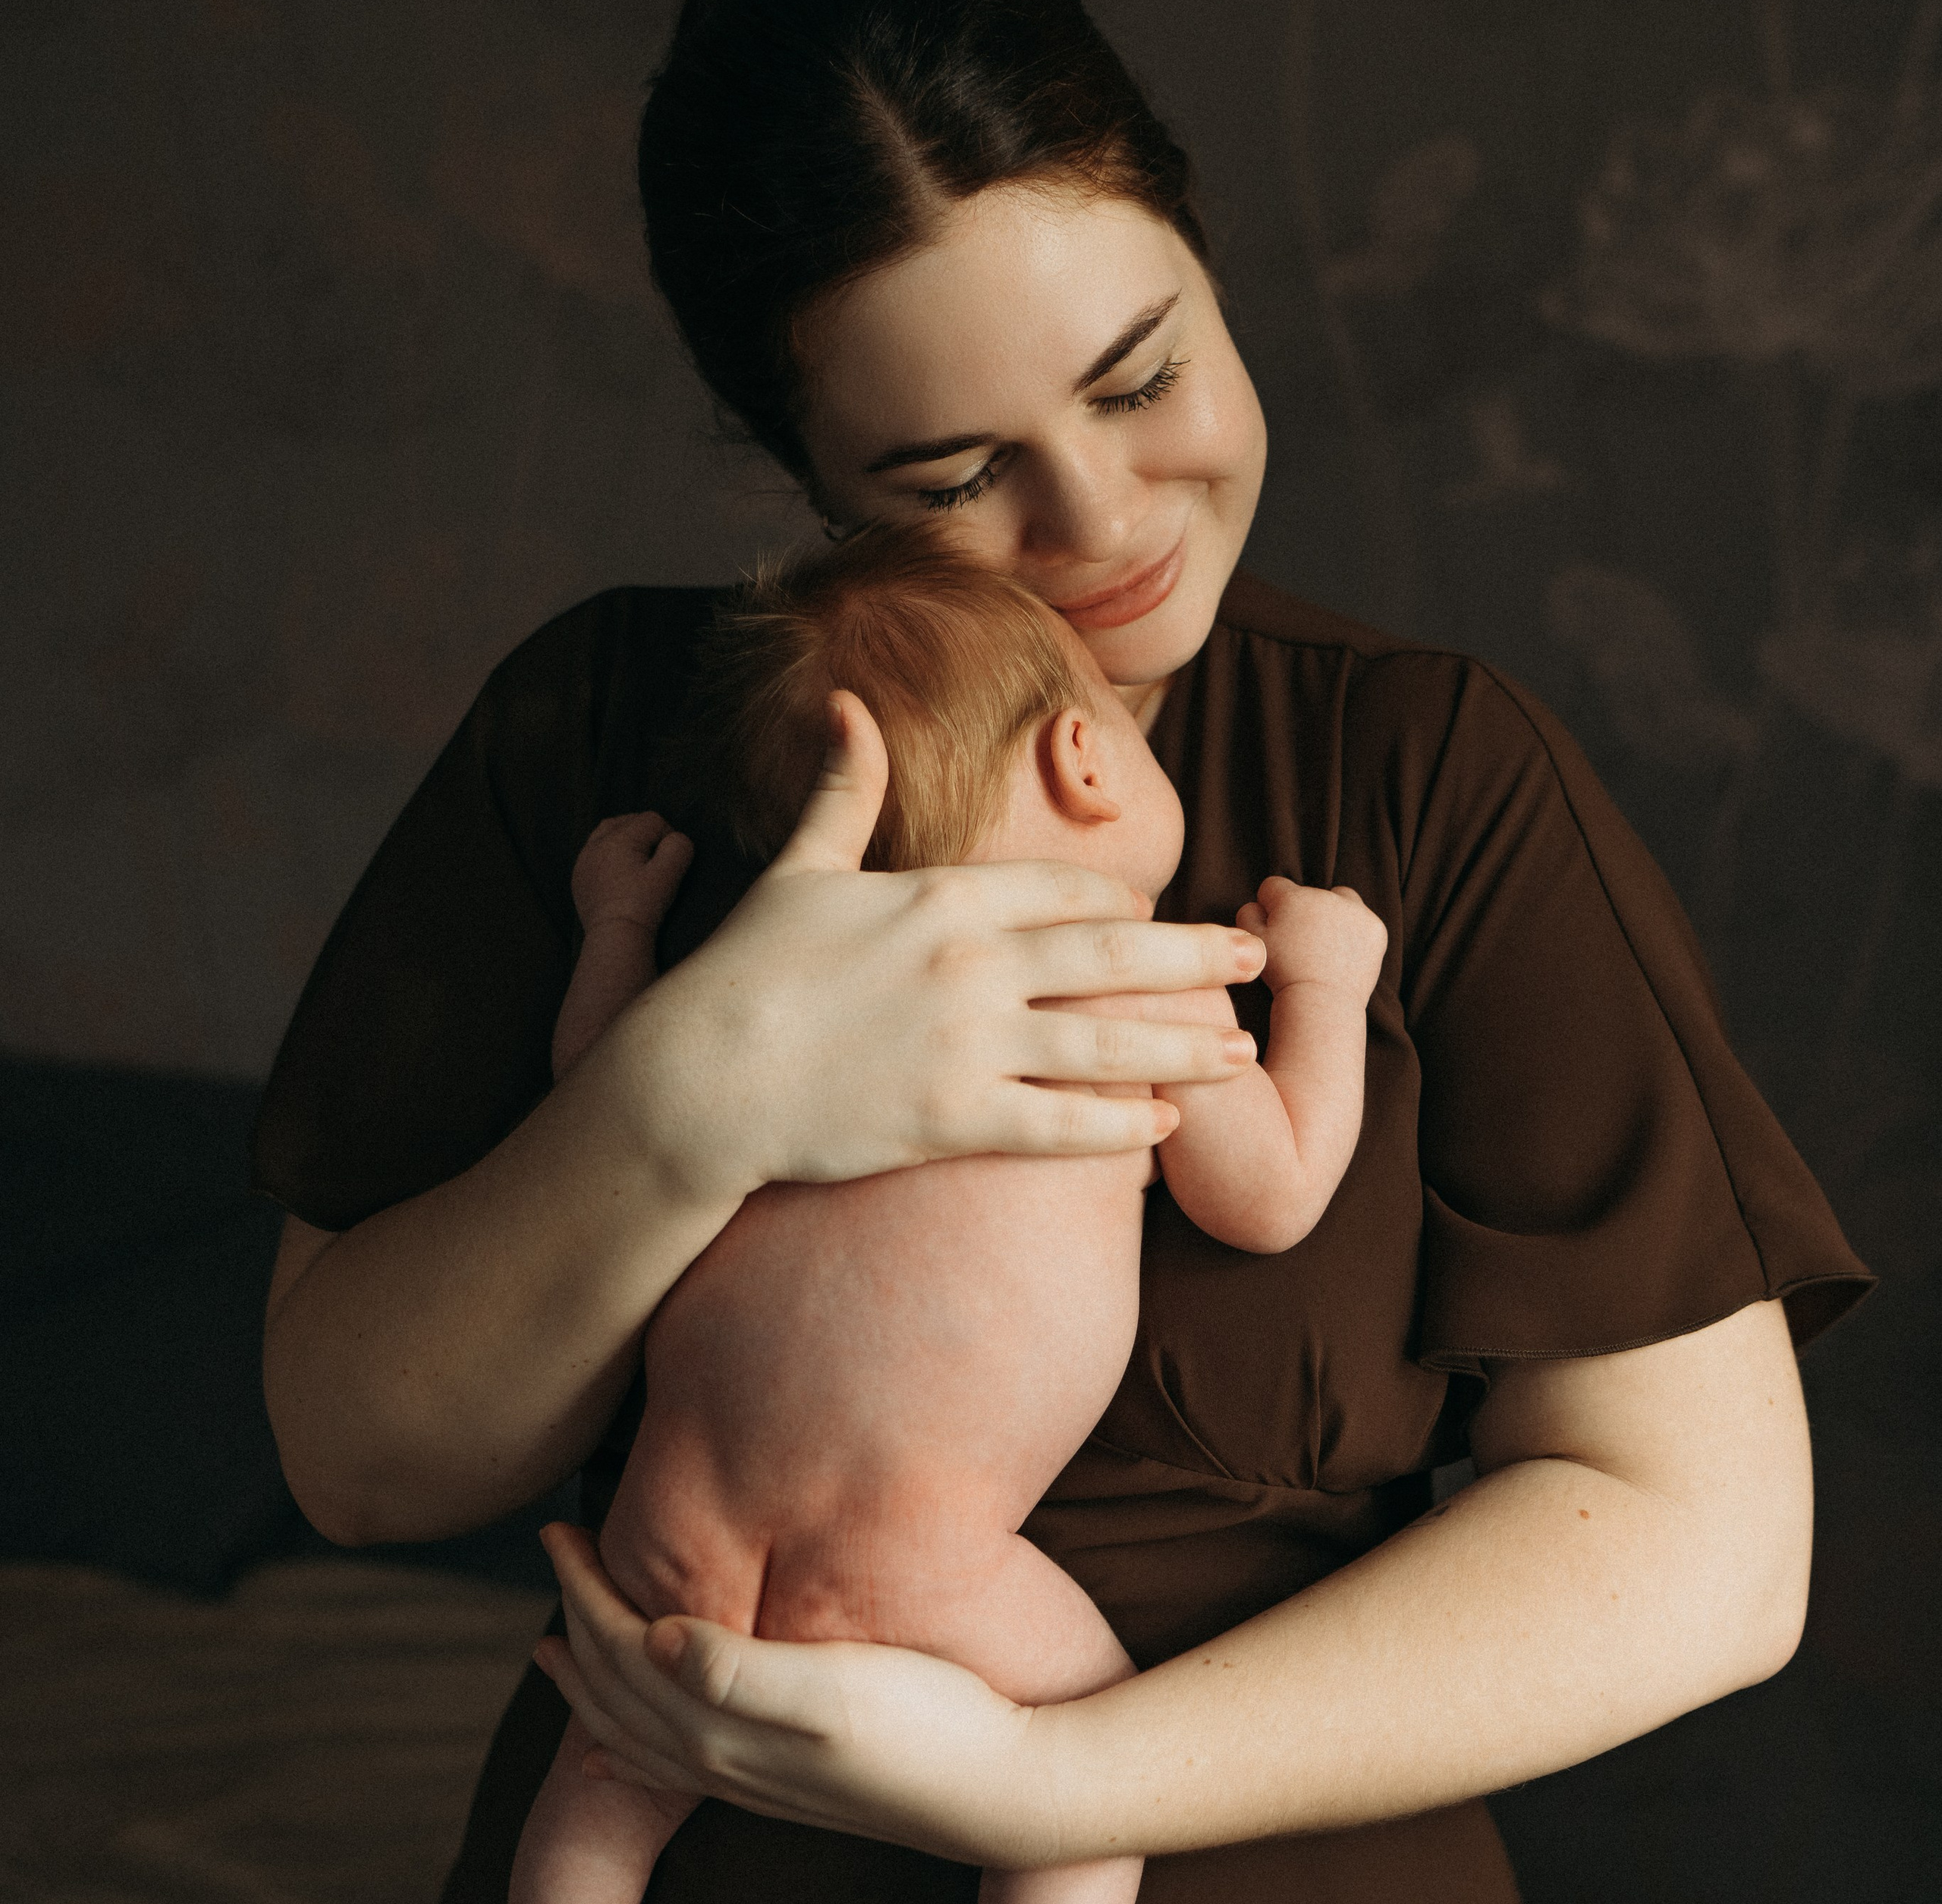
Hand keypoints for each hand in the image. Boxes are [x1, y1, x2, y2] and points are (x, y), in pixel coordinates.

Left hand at [531, 1525, 1063, 1869]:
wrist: (1007, 1790)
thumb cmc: (934, 1721)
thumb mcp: (838, 1688)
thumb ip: (742, 1670)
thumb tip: (656, 1634)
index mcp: (729, 1728)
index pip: (624, 1651)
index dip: (583, 1589)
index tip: (558, 1530)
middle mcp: (727, 1759)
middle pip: (617, 1688)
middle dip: (574, 1619)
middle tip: (553, 1548)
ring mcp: (754, 1776)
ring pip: (637, 1728)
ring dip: (591, 1681)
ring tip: (557, 1643)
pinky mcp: (784, 1779)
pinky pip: (672, 1761)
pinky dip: (629, 1742)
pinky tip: (623, 1739)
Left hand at [569, 811, 694, 935]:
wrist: (614, 937)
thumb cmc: (642, 905)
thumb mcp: (669, 874)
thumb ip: (678, 847)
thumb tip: (675, 839)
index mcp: (618, 838)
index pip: (652, 820)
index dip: (668, 835)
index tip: (670, 860)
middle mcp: (596, 843)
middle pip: (626, 821)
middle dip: (644, 833)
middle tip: (655, 859)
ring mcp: (583, 860)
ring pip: (606, 833)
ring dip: (624, 840)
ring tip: (637, 861)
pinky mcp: (579, 877)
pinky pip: (594, 853)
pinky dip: (608, 855)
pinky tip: (619, 874)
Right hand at [605, 691, 1266, 1202]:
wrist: (694, 1081)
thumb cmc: (743, 971)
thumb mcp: (796, 868)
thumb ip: (843, 790)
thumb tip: (844, 703)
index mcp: (941, 897)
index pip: (1062, 887)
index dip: (1119, 899)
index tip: (1155, 909)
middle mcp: (971, 965)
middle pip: (1111, 954)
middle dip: (1193, 955)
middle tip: (1255, 954)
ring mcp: (967, 1045)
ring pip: (1104, 1044)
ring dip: (1182, 1046)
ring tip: (1240, 1051)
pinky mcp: (953, 1120)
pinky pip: (1060, 1125)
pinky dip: (1119, 1126)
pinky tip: (1164, 1123)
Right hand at [1235, 878, 1385, 1003]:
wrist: (1322, 1004)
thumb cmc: (1282, 976)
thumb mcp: (1254, 944)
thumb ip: (1248, 915)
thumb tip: (1257, 905)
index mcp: (1292, 898)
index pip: (1273, 887)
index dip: (1269, 907)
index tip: (1275, 928)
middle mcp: (1325, 897)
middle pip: (1308, 893)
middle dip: (1303, 912)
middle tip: (1301, 944)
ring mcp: (1355, 911)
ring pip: (1340, 899)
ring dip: (1332, 913)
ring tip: (1325, 944)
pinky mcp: (1375, 928)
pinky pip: (1362, 919)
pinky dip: (1355, 932)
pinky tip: (1344, 954)